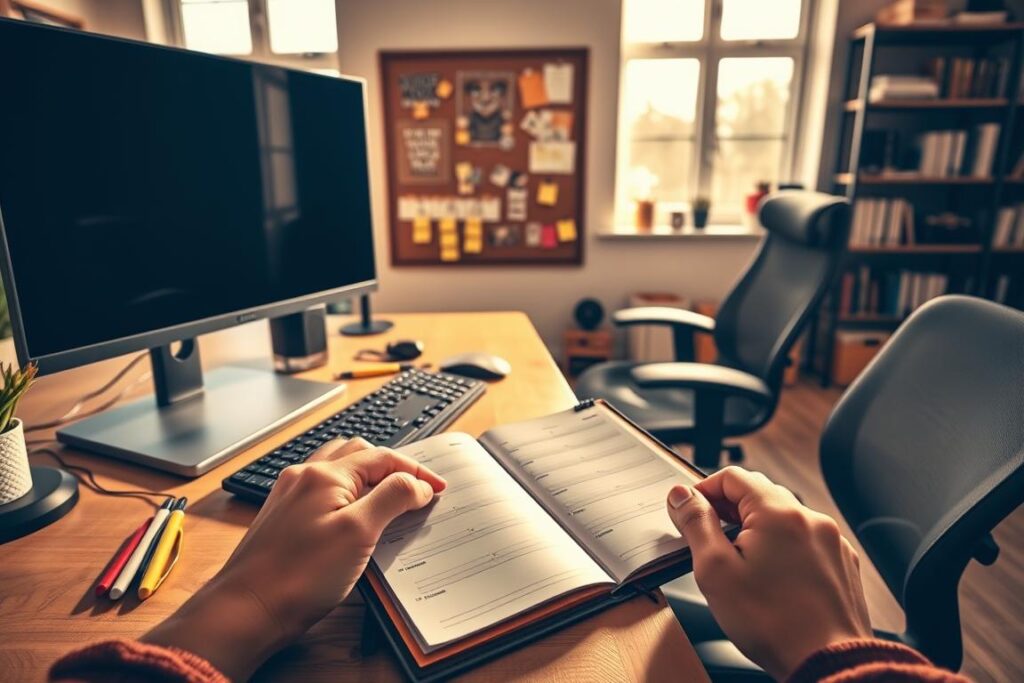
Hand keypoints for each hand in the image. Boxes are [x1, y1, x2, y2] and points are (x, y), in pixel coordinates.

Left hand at [142, 438, 444, 679]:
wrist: (247, 610)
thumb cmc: (298, 576)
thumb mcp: (358, 533)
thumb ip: (392, 498)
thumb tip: (416, 483)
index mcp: (326, 475)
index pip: (383, 458)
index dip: (416, 471)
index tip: (437, 489)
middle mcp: (305, 477)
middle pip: (360, 456)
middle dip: (392, 468)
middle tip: (416, 491)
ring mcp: (290, 495)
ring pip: (339, 470)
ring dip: (368, 476)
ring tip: (388, 495)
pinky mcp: (283, 516)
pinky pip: (323, 490)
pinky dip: (347, 492)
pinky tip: (353, 514)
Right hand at [666, 467, 870, 679]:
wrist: (828, 664)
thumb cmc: (773, 623)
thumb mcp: (716, 570)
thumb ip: (696, 524)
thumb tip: (683, 496)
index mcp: (778, 512)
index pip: (732, 476)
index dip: (703, 490)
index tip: (688, 511)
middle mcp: (810, 519)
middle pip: (759, 494)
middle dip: (728, 510)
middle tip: (708, 538)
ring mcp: (830, 540)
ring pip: (783, 518)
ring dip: (756, 530)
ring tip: (739, 565)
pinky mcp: (841, 563)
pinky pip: (805, 541)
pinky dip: (783, 549)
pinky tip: (771, 579)